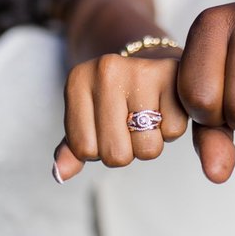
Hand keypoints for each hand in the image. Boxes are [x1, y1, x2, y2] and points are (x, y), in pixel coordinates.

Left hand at [54, 53, 188, 182]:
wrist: (148, 61)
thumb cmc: (114, 98)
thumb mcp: (86, 118)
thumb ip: (73, 148)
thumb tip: (61, 174)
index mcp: (77, 81)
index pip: (84, 150)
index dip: (98, 149)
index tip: (104, 128)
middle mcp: (106, 70)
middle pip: (116, 153)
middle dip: (125, 150)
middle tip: (128, 125)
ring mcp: (139, 70)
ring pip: (147, 148)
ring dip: (148, 143)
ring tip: (146, 118)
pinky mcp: (170, 74)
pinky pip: (173, 132)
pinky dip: (170, 130)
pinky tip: (163, 109)